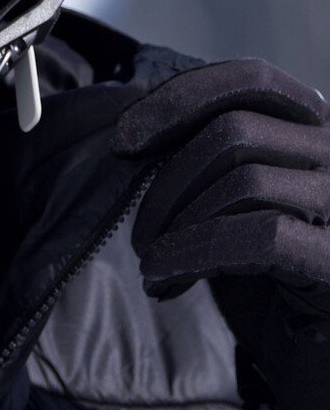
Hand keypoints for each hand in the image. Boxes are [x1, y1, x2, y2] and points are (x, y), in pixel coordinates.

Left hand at [113, 59, 329, 407]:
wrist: (317, 356)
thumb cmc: (272, 274)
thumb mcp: (237, 199)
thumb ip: (208, 156)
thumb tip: (133, 133)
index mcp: (317, 127)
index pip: (251, 78)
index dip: (180, 99)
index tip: (124, 141)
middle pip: (233, 131)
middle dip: (167, 180)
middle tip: (139, 232)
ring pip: (243, 179)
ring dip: (176, 221)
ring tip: (152, 261)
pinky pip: (260, 235)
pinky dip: (194, 252)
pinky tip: (166, 277)